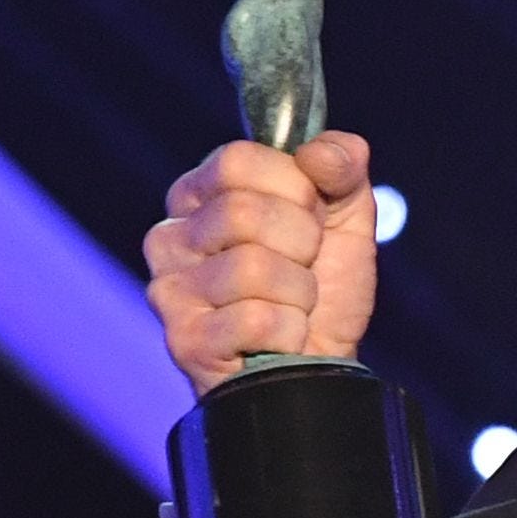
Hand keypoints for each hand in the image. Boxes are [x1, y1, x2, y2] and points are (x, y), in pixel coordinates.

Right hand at [143, 133, 380, 393]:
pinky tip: (278, 338)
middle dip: (302, 244)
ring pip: (252, 267)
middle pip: (243, 211)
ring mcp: (169, 289)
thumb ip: (343, 169)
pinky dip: (288, 330)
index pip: (237, 160)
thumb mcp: (347, 217)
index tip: (309, 216)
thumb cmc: (324, 287)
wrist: (324, 365)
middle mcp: (170, 236)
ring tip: (291, 306)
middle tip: (303, 268)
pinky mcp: (183, 340)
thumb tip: (322, 151)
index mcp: (201, 194)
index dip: (294, 188)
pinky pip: (254, 319)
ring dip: (298, 292)